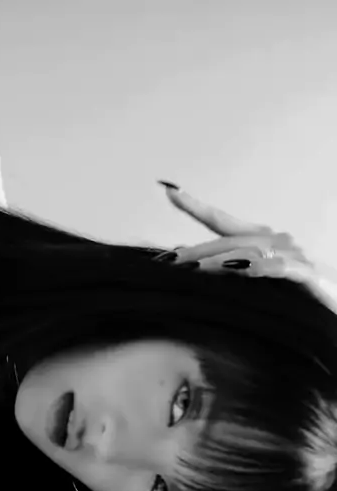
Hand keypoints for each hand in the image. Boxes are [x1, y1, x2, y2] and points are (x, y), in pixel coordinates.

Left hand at [157, 181, 336, 314]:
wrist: (336, 300)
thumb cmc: (296, 295)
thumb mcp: (256, 281)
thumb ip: (225, 268)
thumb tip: (187, 256)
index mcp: (261, 241)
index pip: (223, 222)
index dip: (197, 207)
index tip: (170, 191)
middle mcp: (276, 241)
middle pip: (230, 240)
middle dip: (198, 251)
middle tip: (170, 262)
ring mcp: (293, 256)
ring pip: (250, 252)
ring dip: (221, 261)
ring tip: (196, 270)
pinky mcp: (308, 275)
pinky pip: (282, 269)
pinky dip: (263, 269)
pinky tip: (244, 271)